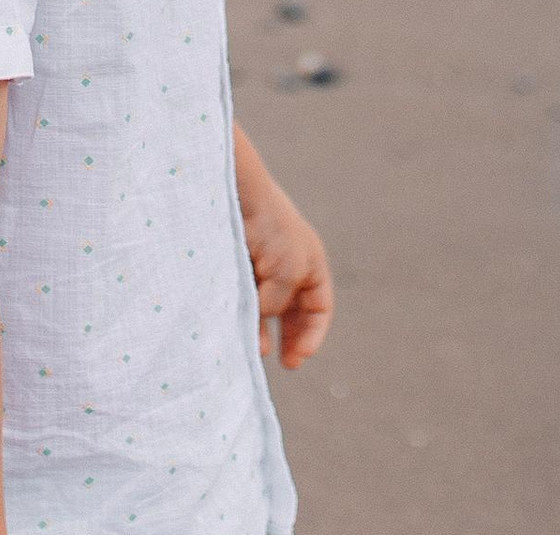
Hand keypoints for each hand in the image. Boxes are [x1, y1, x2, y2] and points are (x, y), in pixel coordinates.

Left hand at [241, 169, 333, 368]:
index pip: (320, 307)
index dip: (314, 334)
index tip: (301, 355)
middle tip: (286, 364)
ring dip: (264, 333)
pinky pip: (245, 300)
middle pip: (295, 312)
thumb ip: (279, 303)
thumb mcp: (289, 272)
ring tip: (258, 353)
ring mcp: (263, 268)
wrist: (239, 195)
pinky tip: (239, 331)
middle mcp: (288, 269)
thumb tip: (261, 319)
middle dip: (290, 339)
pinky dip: (245, 317)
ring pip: (267, 310)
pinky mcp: (239, 268)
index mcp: (310, 265)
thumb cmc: (272, 230)